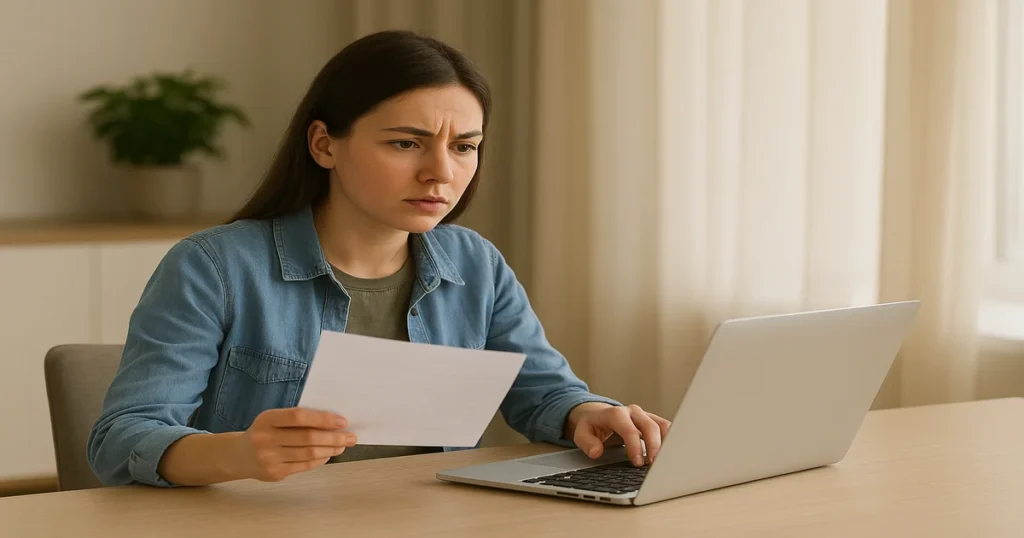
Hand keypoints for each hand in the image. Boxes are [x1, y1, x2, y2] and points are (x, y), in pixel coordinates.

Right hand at [233, 407, 357, 481]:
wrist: (239, 455)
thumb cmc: (265, 432)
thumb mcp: (273, 419)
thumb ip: (297, 419)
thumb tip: (333, 422)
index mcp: (267, 419)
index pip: (299, 417)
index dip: (323, 419)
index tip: (342, 421)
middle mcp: (265, 438)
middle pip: (307, 438)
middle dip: (334, 437)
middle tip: (350, 437)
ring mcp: (269, 458)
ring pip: (308, 453)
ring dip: (330, 449)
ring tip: (342, 445)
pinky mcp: (274, 473)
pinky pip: (303, 466)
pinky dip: (320, 459)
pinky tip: (329, 454)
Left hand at [567, 403, 671, 466]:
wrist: (598, 415)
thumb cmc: (592, 426)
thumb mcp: (582, 433)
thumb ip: (587, 443)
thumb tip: (596, 452)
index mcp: (615, 414)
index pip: (629, 429)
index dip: (635, 446)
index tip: (638, 462)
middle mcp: (632, 412)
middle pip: (650, 426)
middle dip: (654, 447)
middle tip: (654, 465)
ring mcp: (644, 415)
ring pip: (662, 425)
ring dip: (667, 443)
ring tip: (667, 461)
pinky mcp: (652, 420)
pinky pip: (666, 428)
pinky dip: (671, 440)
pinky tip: (671, 454)